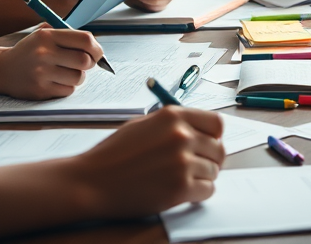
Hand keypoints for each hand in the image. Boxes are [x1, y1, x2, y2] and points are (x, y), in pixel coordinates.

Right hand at [0, 27, 102, 99]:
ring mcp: (41, 73)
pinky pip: (68, 90)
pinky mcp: (40, 90)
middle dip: (90, 63)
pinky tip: (57, 81)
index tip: (98, 53)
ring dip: (78, 76)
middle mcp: (44, 53)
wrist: (2, 69)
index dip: (96, 48)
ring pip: (78, 77)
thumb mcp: (44, 35)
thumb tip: (97, 48)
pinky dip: (67, 86)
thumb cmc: (30, 51)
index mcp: (47, 35)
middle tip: (86, 64)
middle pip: (85, 60)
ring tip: (68, 72)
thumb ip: (69, 37)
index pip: (84, 40)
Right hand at [70, 106, 225, 218]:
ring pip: (214, 171)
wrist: (92, 182)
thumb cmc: (113, 155)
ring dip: (202, 177)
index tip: (209, 143)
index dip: (214, 136)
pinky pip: (208, 190)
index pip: (217, 123)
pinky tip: (182, 191)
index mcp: (173, 116)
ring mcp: (182, 162)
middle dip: (210, 159)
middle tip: (196, 166)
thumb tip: (199, 131)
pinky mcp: (180, 188)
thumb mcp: (143, 124)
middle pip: (219, 149)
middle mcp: (181, 136)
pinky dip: (199, 193)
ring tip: (181, 179)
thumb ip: (173, 124)